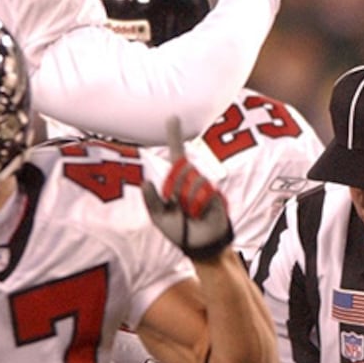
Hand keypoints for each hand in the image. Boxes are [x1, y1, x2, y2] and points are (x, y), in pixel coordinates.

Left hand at [144, 118, 234, 261]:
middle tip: (178, 206)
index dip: (174, 135)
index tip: (172, 117)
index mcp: (176, 182)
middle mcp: (192, 180)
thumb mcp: (159, 218)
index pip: (177, 155)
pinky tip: (200, 215)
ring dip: (188, 201)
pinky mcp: (216, 196)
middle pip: (181, 169)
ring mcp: (205, 187)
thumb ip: (151, 201)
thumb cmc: (178, 231)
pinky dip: (199, 206)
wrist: (201, 246)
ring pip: (193, 182)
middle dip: (176, 188)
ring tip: (190, 214)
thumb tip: (146, 182)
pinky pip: (205, 194)